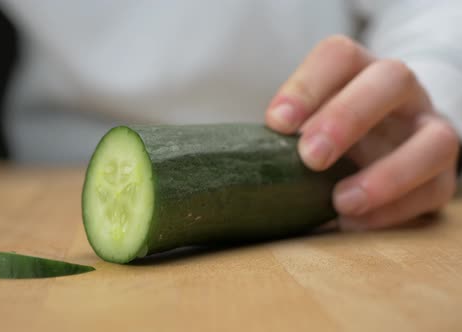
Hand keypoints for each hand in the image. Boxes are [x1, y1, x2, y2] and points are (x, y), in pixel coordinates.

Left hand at [265, 35, 458, 230]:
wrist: (382, 145)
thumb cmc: (329, 133)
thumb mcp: (307, 122)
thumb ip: (286, 133)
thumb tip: (243, 164)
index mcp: (358, 71)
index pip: (339, 56)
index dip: (307, 85)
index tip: (276, 123)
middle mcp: (400, 92)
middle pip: (390, 79)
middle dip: (348, 117)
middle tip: (310, 157)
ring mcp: (427, 130)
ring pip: (434, 140)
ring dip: (386, 175)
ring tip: (339, 202)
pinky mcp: (441, 174)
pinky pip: (434, 190)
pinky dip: (393, 210)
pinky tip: (353, 222)